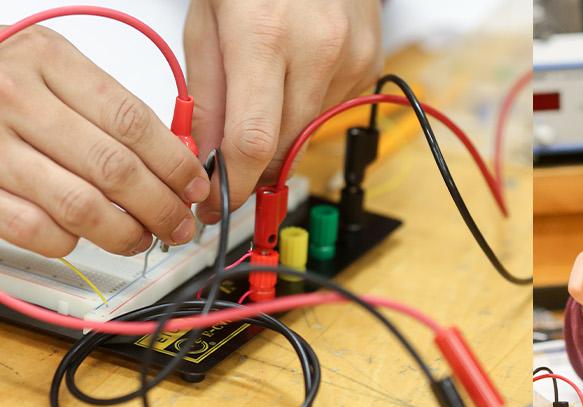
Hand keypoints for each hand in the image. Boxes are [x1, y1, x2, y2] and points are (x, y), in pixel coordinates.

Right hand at [0, 25, 207, 256]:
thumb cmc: (3, 78)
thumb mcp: (56, 68)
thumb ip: (110, 107)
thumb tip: (176, 158)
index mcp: (48, 60)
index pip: (132, 121)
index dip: (174, 164)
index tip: (195, 187)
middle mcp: (16, 99)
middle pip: (113, 168)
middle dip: (160, 206)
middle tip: (178, 223)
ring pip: (79, 205)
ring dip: (123, 233)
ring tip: (141, 238)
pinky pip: (33, 228)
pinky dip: (68, 242)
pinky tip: (83, 237)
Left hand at [183, 0, 381, 220]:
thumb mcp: (207, 20)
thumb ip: (206, 92)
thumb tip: (204, 153)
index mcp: (263, 37)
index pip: (250, 140)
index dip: (231, 183)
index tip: (216, 202)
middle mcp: (316, 51)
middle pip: (283, 145)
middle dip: (252, 165)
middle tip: (228, 166)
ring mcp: (351, 59)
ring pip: (309, 131)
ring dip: (282, 132)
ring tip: (265, 91)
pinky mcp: (369, 64)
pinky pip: (333, 110)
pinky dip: (308, 108)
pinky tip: (297, 74)